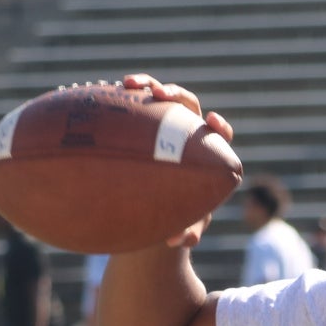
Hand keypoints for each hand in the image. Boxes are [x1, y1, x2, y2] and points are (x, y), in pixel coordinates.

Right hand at [116, 75, 232, 251]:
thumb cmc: (180, 213)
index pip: (219, 134)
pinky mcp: (143, 120)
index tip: (212, 121)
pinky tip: (107, 93)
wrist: (160, 203)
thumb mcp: (186, 224)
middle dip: (177, 95)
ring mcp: (164, 123)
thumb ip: (187, 232)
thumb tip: (180, 241)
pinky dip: (124, 97)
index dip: (218, 126)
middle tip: (162, 96)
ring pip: (160, 97)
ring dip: (148, 86)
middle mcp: (187, 132)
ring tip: (130, 84)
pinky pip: (134, 104)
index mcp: (206, 152)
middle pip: (188, 105)